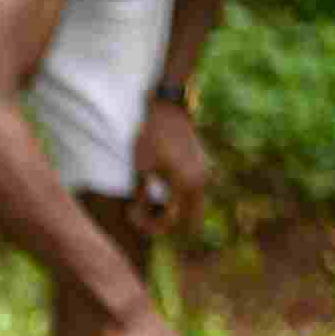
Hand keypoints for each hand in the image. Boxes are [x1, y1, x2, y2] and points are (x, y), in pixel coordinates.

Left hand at [131, 102, 209, 236]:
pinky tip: (159, 193)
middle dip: (166, 224)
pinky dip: (180, 201)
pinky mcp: (202, 169)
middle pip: (190, 221)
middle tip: (143, 216)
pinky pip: (195, 195)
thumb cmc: (151, 137)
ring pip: (194, 208)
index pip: (170, 220)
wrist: (169, 111)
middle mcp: (199, 182)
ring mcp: (204, 175)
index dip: (148, 223)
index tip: (130, 211)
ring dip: (175, 213)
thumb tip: (142, 214)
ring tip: (148, 205)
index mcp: (184, 184)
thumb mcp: (141, 168)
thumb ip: (143, 196)